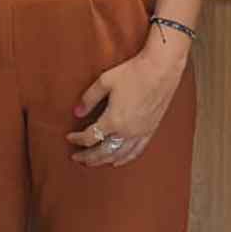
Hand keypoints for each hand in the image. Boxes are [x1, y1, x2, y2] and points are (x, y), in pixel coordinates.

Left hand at [66, 31, 190, 167]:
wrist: (161, 69)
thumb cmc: (134, 72)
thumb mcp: (105, 81)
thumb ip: (89, 98)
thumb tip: (77, 112)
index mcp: (113, 120)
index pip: (90, 137)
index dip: (77, 139)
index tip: (69, 137)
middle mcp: (127, 131)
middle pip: (103, 152)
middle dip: (88, 156)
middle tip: (76, 157)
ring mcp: (140, 133)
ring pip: (119, 155)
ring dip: (104, 161)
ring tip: (93, 162)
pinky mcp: (150, 130)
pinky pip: (136, 151)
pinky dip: (125, 159)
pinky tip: (118, 161)